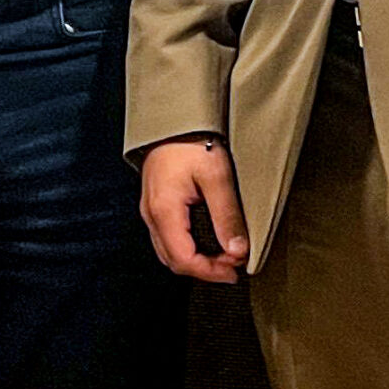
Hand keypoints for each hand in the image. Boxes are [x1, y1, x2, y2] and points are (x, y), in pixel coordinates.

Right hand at [139, 137, 250, 282]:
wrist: (172, 116)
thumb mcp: (216, 176)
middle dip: (204, 269)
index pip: (184, 260)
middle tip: (233, 265)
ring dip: (196, 260)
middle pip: (173, 261)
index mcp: (164, 211)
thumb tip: (238, 250)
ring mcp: (150, 209)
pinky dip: (187, 247)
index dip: (211, 271)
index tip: (235, 270)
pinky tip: (207, 241)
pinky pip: (167, 238)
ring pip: (168, 251)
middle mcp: (151, 214)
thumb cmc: (191, 141)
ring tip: (224, 256)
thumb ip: (226, 215)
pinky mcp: (155, 203)